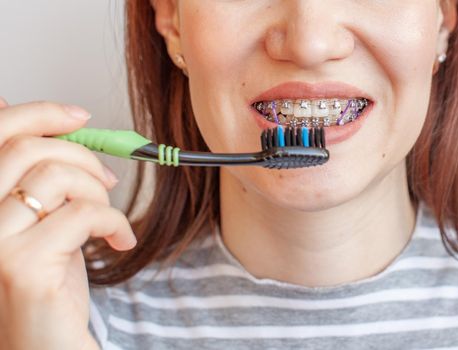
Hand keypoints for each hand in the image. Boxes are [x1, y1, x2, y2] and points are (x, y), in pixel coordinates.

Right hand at [0, 97, 136, 349]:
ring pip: (57, 177)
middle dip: (82, 156)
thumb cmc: (47, 285)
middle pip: (27, 148)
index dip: (39, 113)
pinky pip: (83, 213)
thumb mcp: (41, 221)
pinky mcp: (21, 265)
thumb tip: (38, 121)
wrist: (46, 345)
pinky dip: (115, 220)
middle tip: (106, 181)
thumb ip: (35, 179)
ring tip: (109, 216)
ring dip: (99, 191)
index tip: (79, 117)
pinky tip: (121, 239)